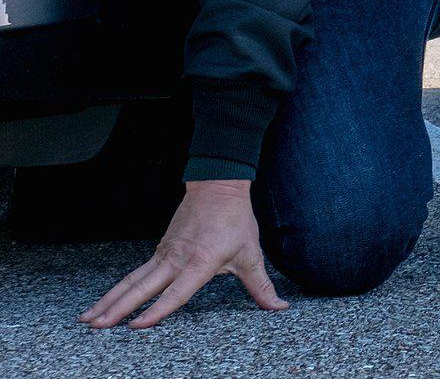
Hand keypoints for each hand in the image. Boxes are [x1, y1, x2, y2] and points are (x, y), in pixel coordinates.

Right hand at [82, 180, 286, 328]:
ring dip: (108, 300)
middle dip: (117, 309)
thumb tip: (279, 307)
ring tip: (87, 320)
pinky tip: (103, 302)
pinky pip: (135, 273)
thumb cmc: (235, 221)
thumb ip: (261, 286)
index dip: (157, 310)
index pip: (176, 292)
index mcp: (201, 262)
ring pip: (132, 280)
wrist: (218, 186)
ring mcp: (164, 254)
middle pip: (142, 287)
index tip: (136, 325)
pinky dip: (117, 289)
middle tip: (96, 326)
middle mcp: (177, 259)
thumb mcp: (251, 254)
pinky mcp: (159, 250)